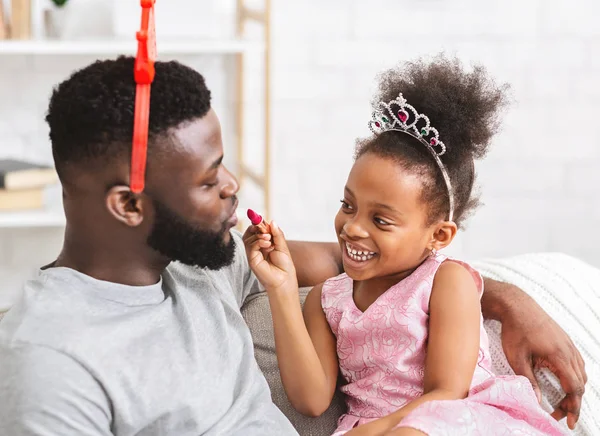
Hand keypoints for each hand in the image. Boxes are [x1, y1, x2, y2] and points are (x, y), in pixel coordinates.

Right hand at [243, 221, 297, 292]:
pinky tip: (267, 244)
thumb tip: (272, 221)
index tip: (261, 218)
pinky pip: (250, 246)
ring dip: (258, 235)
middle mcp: (256, 248)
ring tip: (269, 238)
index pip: (256, 230)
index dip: (258, 223)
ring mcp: (253, 254)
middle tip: (263, 226)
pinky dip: (258, 242)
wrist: (284, 279)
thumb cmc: (284, 265)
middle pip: (249, 233)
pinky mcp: (252, 260)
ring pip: (248, 238)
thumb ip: (277, 234)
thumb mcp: (282, 246)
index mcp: (263, 244)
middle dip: (256, 227)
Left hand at [500, 287, 586, 429]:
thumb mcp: (517, 358)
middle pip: (580, 383)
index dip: (573, 407)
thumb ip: (528, 380)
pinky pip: (577, 363)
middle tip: (560, 414)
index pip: (574, 388)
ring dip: (574, 390)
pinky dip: (574, 377)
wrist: (517, 305)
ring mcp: (569, 345)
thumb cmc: (514, 330)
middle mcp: (568, 350)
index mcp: (558, 355)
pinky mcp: (565, 341)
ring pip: (581, 374)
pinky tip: (564, 382)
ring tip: (561, 402)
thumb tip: (537, 401)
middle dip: (572, 402)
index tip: (569, 422)